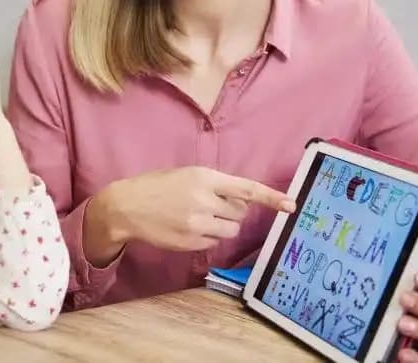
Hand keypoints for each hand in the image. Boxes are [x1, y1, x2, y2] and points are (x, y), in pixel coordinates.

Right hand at [99, 166, 294, 251]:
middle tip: (213, 205)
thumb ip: (214, 184)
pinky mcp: (191, 242)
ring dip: (224, 225)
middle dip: (234, 210)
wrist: (126, 206)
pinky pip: (214, 242)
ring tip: (201, 217)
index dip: (271, 197)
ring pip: (230, 230)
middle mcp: (203, 201)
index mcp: (204, 177)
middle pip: (240, 212)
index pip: (246, 188)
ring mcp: (197, 224)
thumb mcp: (186, 174)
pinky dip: (208, 236)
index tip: (291, 204)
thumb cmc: (157, 186)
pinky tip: (189, 227)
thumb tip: (242, 199)